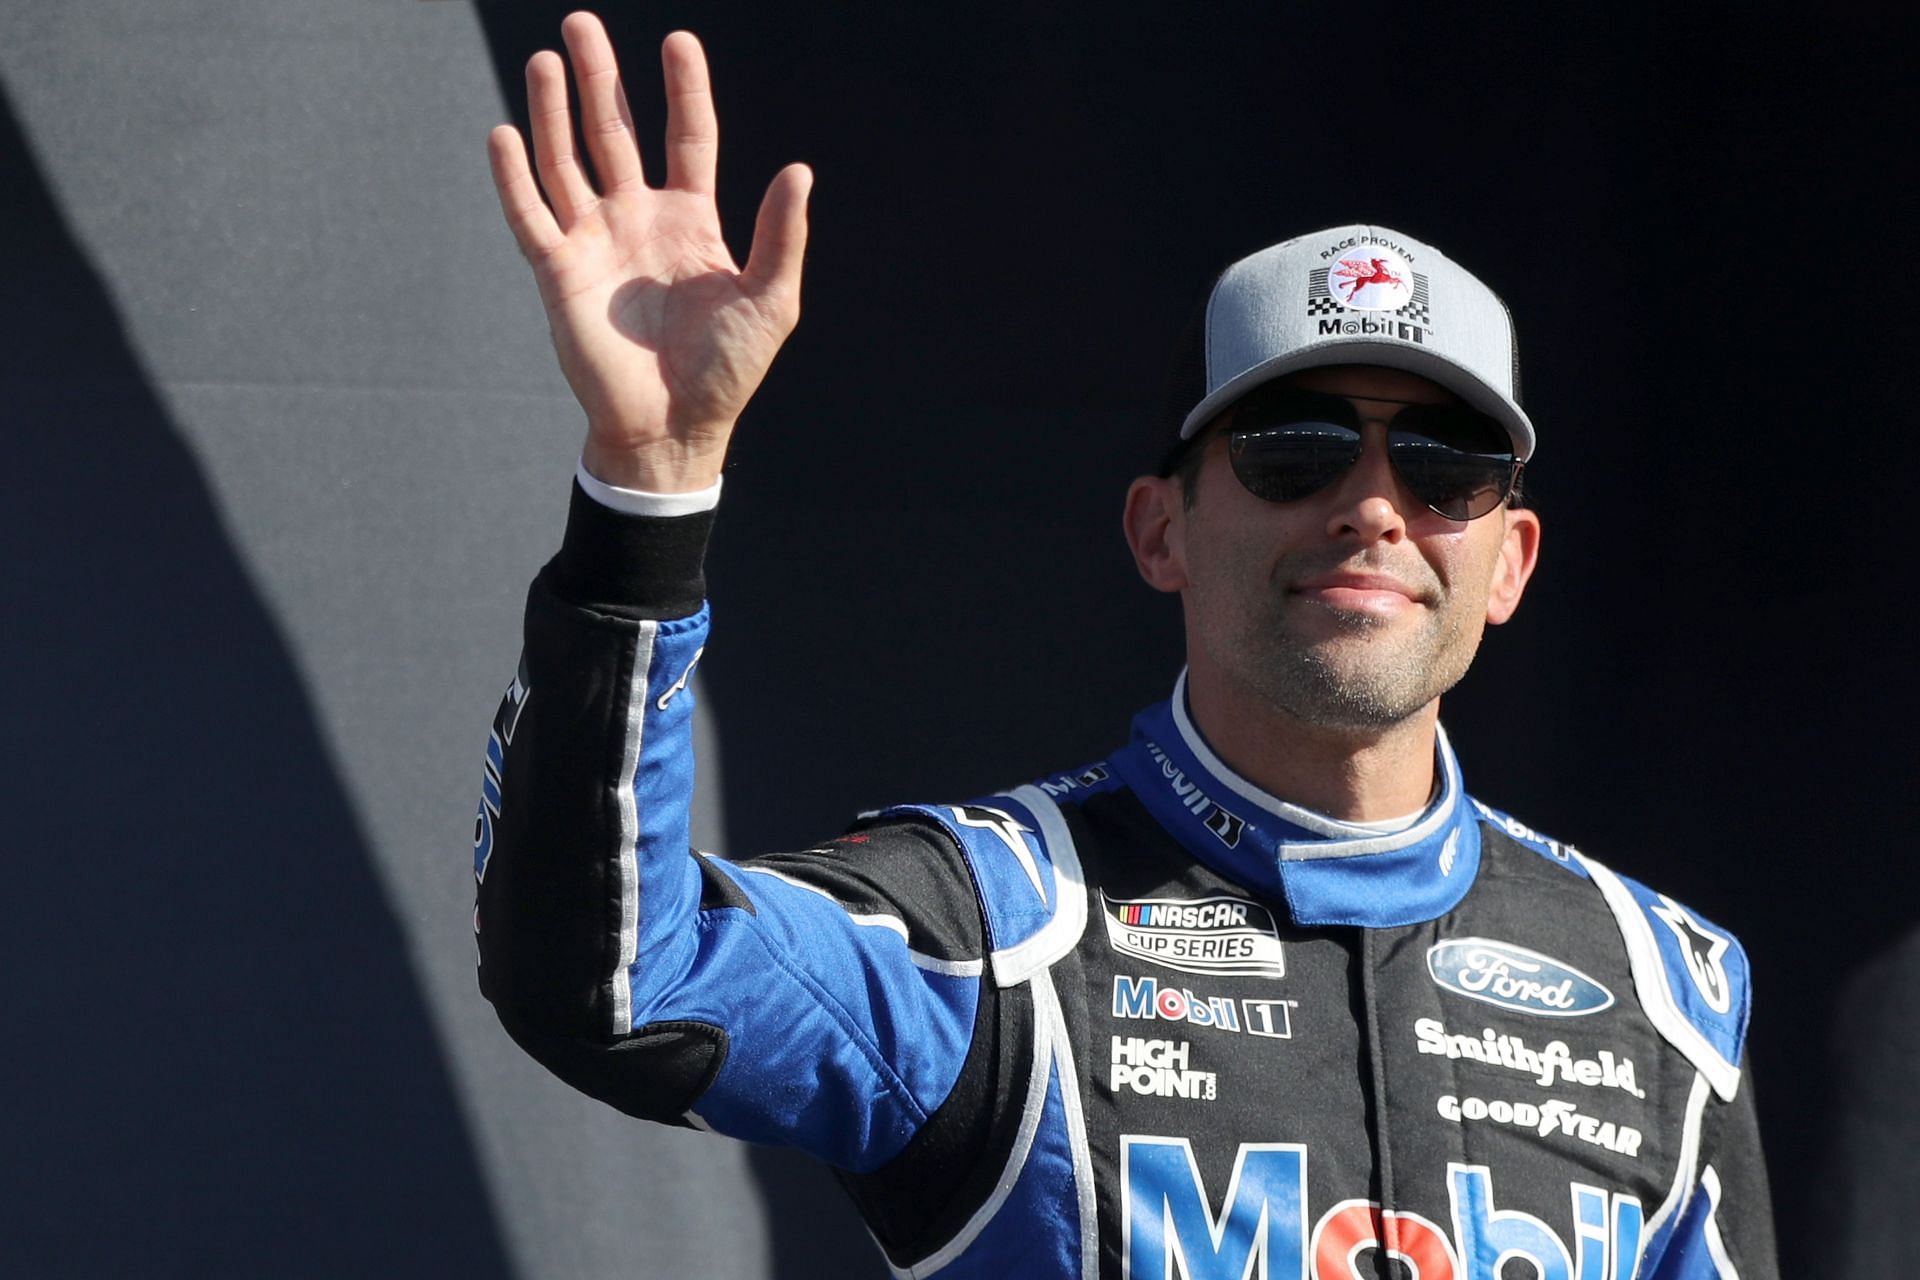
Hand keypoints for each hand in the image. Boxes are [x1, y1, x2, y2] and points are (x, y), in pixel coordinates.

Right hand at [487, 12, 810, 491]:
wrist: (675, 428)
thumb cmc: (726, 371)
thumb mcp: (770, 299)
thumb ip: (780, 235)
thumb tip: (799, 171)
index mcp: (691, 221)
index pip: (687, 137)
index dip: (684, 89)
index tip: (679, 39)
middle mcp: (638, 220)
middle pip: (615, 132)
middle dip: (601, 79)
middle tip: (583, 22)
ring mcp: (595, 242)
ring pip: (566, 161)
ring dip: (554, 111)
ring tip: (547, 58)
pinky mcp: (559, 273)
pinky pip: (531, 215)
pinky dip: (514, 176)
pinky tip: (506, 132)